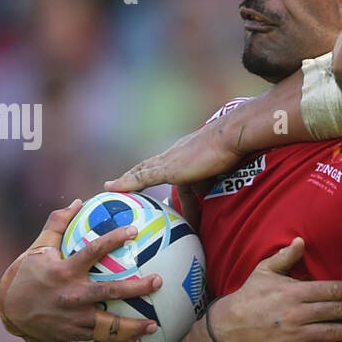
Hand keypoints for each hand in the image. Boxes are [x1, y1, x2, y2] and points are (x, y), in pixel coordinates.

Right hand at [0, 199, 161, 341]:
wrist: (12, 311)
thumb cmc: (29, 274)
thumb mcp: (39, 248)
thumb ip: (58, 224)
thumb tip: (78, 202)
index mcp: (64, 270)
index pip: (92, 251)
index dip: (114, 239)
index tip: (134, 230)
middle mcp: (71, 294)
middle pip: (110, 291)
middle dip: (137, 288)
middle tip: (158, 281)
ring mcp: (74, 317)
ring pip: (109, 324)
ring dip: (133, 326)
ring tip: (154, 324)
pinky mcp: (75, 333)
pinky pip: (102, 336)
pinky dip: (122, 337)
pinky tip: (141, 334)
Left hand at [108, 114, 242, 193]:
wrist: (231, 137)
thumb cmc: (231, 151)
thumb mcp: (220, 171)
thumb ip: (213, 184)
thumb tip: (215, 204)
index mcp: (185, 156)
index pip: (164, 168)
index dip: (153, 174)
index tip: (144, 184)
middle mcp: (173, 156)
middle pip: (148, 167)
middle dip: (135, 177)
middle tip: (121, 186)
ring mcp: (169, 161)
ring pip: (141, 171)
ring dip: (127, 180)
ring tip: (110, 187)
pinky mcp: (168, 168)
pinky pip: (141, 177)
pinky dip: (125, 182)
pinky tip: (110, 187)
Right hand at [206, 237, 341, 341]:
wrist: (227, 326)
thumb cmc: (249, 296)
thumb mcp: (264, 270)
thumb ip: (285, 257)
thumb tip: (301, 241)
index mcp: (294, 291)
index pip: (332, 290)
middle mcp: (297, 313)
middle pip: (337, 310)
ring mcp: (293, 334)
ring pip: (331, 332)